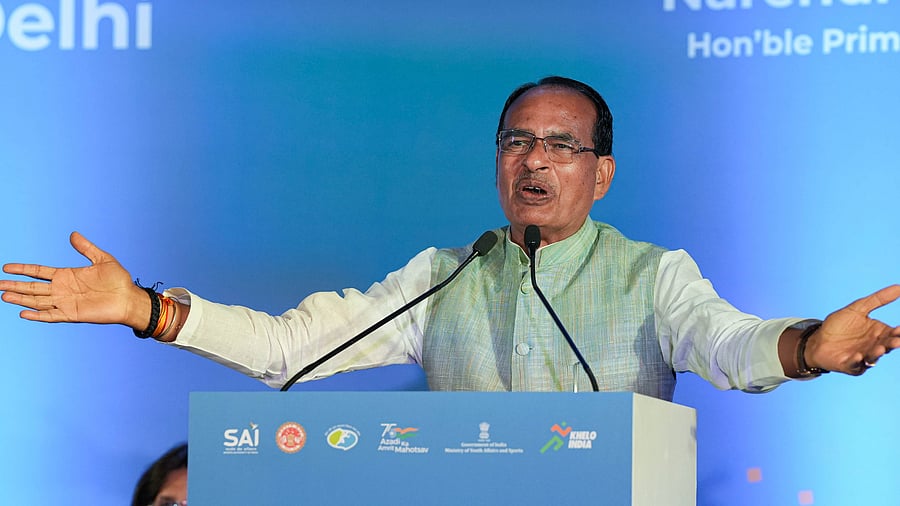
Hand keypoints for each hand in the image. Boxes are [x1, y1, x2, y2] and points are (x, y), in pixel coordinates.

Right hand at [0, 232, 148, 328]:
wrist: (129, 298)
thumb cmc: (118, 280)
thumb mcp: (103, 259)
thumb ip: (86, 248)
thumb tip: (73, 234)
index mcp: (67, 275)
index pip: (39, 271)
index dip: (23, 269)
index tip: (6, 267)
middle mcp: (62, 289)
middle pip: (33, 287)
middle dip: (15, 285)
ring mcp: (66, 302)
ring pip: (37, 301)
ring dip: (21, 299)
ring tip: (4, 295)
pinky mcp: (73, 314)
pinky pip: (51, 315)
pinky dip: (38, 315)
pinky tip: (24, 313)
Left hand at [806, 285, 899, 374]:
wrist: (817, 339)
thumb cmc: (839, 325)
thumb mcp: (858, 308)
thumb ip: (878, 299)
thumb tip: (899, 286)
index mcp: (879, 334)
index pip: (893, 333)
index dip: (898, 332)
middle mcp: (874, 347)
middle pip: (887, 346)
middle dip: (892, 344)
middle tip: (897, 340)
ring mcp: (863, 358)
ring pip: (873, 357)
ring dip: (877, 353)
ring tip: (880, 348)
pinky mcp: (849, 365)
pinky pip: (855, 365)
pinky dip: (857, 361)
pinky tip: (858, 355)